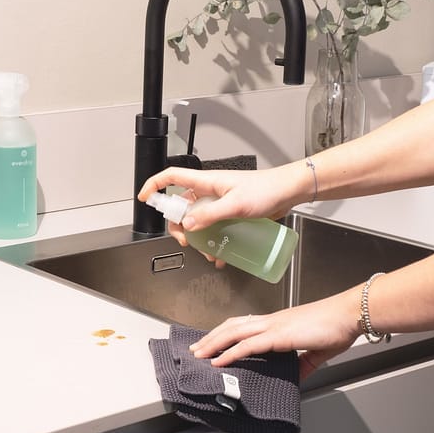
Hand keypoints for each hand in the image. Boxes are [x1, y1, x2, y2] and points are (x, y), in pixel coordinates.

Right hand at [137, 163, 307, 245]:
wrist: (288, 192)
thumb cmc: (267, 189)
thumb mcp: (236, 204)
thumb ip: (211, 215)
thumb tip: (188, 225)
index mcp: (206, 182)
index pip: (171, 178)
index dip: (154, 186)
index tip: (145, 199)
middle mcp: (209, 191)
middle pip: (181, 206)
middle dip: (179, 226)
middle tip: (186, 240)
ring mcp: (219, 203)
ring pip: (198, 221)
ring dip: (198, 238)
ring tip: (209, 252)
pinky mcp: (230, 213)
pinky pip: (214, 228)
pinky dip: (213, 242)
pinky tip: (221, 254)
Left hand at [189, 289, 361, 379]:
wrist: (348, 314)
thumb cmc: (336, 326)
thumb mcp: (316, 350)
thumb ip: (304, 363)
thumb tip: (296, 376)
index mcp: (277, 323)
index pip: (242, 325)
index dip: (224, 332)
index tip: (211, 342)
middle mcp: (270, 321)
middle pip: (231, 326)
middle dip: (211, 338)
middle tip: (195, 349)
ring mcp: (273, 326)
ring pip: (233, 333)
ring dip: (213, 344)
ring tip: (199, 355)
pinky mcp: (278, 335)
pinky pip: (248, 345)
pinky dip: (230, 352)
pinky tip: (219, 360)